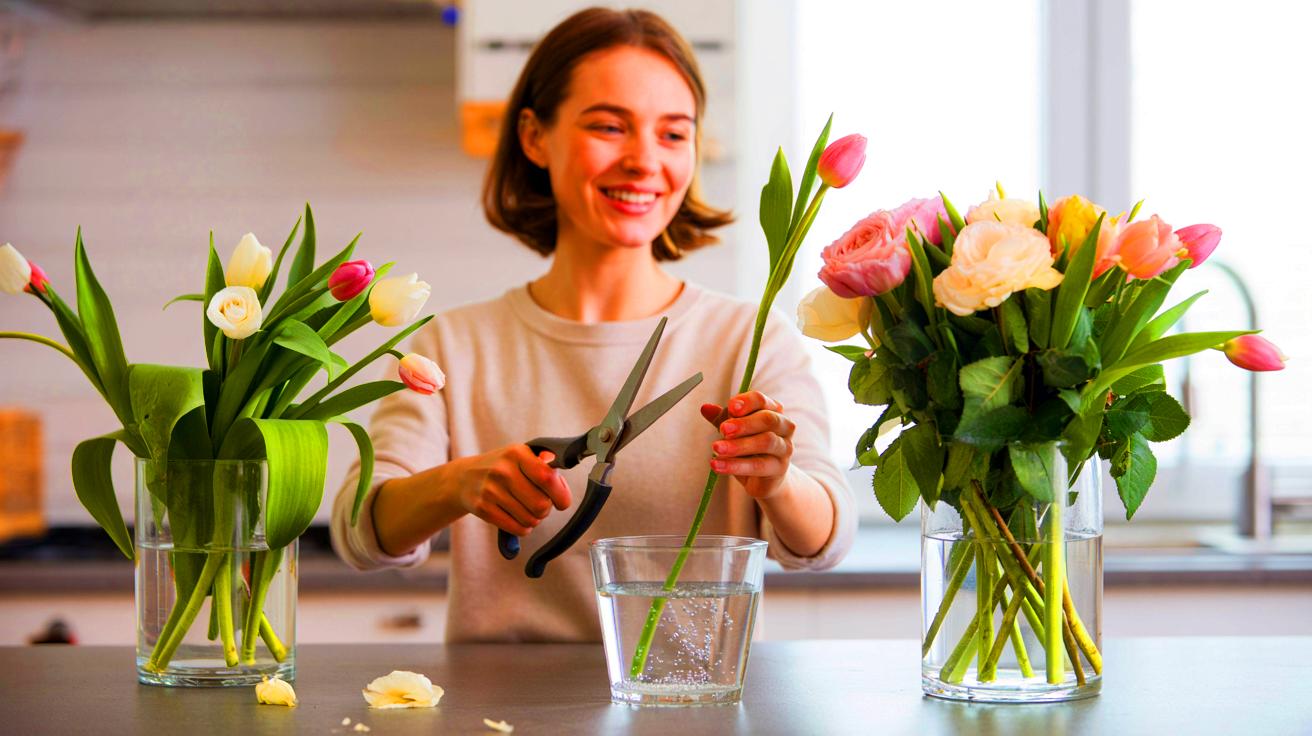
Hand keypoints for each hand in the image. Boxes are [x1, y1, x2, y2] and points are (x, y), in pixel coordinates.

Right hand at [453, 444, 571, 536]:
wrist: (464, 478)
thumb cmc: (503, 468)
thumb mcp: (521, 456)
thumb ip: (544, 465)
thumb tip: (559, 478)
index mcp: (517, 453)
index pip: (546, 477)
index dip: (560, 494)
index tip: (562, 502)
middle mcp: (502, 470)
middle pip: (541, 505)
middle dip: (546, 509)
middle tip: (540, 504)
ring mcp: (490, 490)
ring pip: (530, 520)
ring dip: (534, 520)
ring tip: (526, 510)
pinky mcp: (482, 508)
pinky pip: (516, 528)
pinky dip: (523, 528)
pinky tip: (518, 518)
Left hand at [701, 390, 796, 499]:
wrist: (766, 478)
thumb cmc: (751, 449)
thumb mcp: (736, 431)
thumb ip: (723, 419)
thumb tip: (705, 408)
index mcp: (773, 410)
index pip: (761, 400)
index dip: (747, 402)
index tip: (731, 406)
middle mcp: (784, 426)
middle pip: (767, 420)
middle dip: (744, 423)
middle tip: (723, 429)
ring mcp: (785, 448)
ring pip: (765, 442)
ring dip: (739, 445)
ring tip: (717, 448)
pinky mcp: (779, 468)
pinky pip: (758, 466)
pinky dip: (736, 465)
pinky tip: (718, 464)